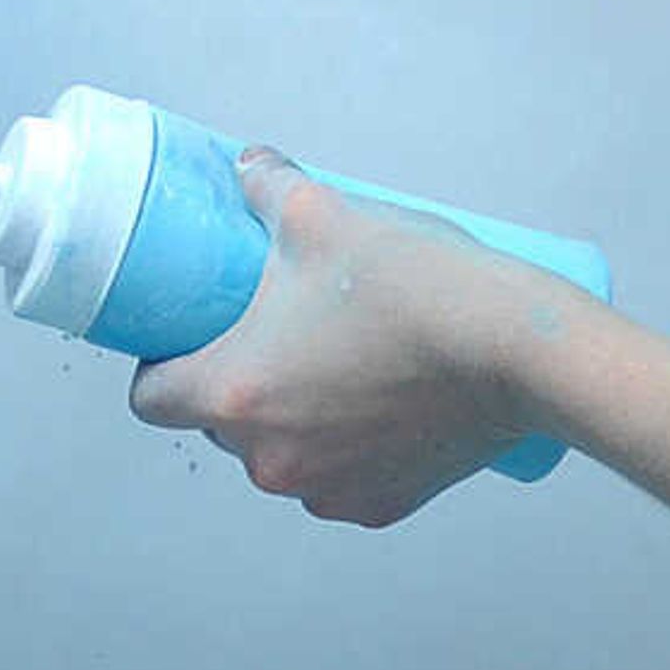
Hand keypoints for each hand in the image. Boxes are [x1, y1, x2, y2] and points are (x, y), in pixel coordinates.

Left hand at [126, 151, 550, 527]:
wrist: (517, 352)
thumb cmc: (410, 286)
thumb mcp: (318, 212)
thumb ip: (265, 182)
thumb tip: (247, 163)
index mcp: (234, 396)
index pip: (151, 401)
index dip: (160, 366)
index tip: (187, 336)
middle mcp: (271, 461)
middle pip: (219, 428)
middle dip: (237, 384)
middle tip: (273, 332)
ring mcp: (329, 491)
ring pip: (280, 456)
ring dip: (292, 420)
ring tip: (330, 363)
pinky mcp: (384, 505)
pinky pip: (339, 479)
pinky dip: (347, 449)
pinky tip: (373, 403)